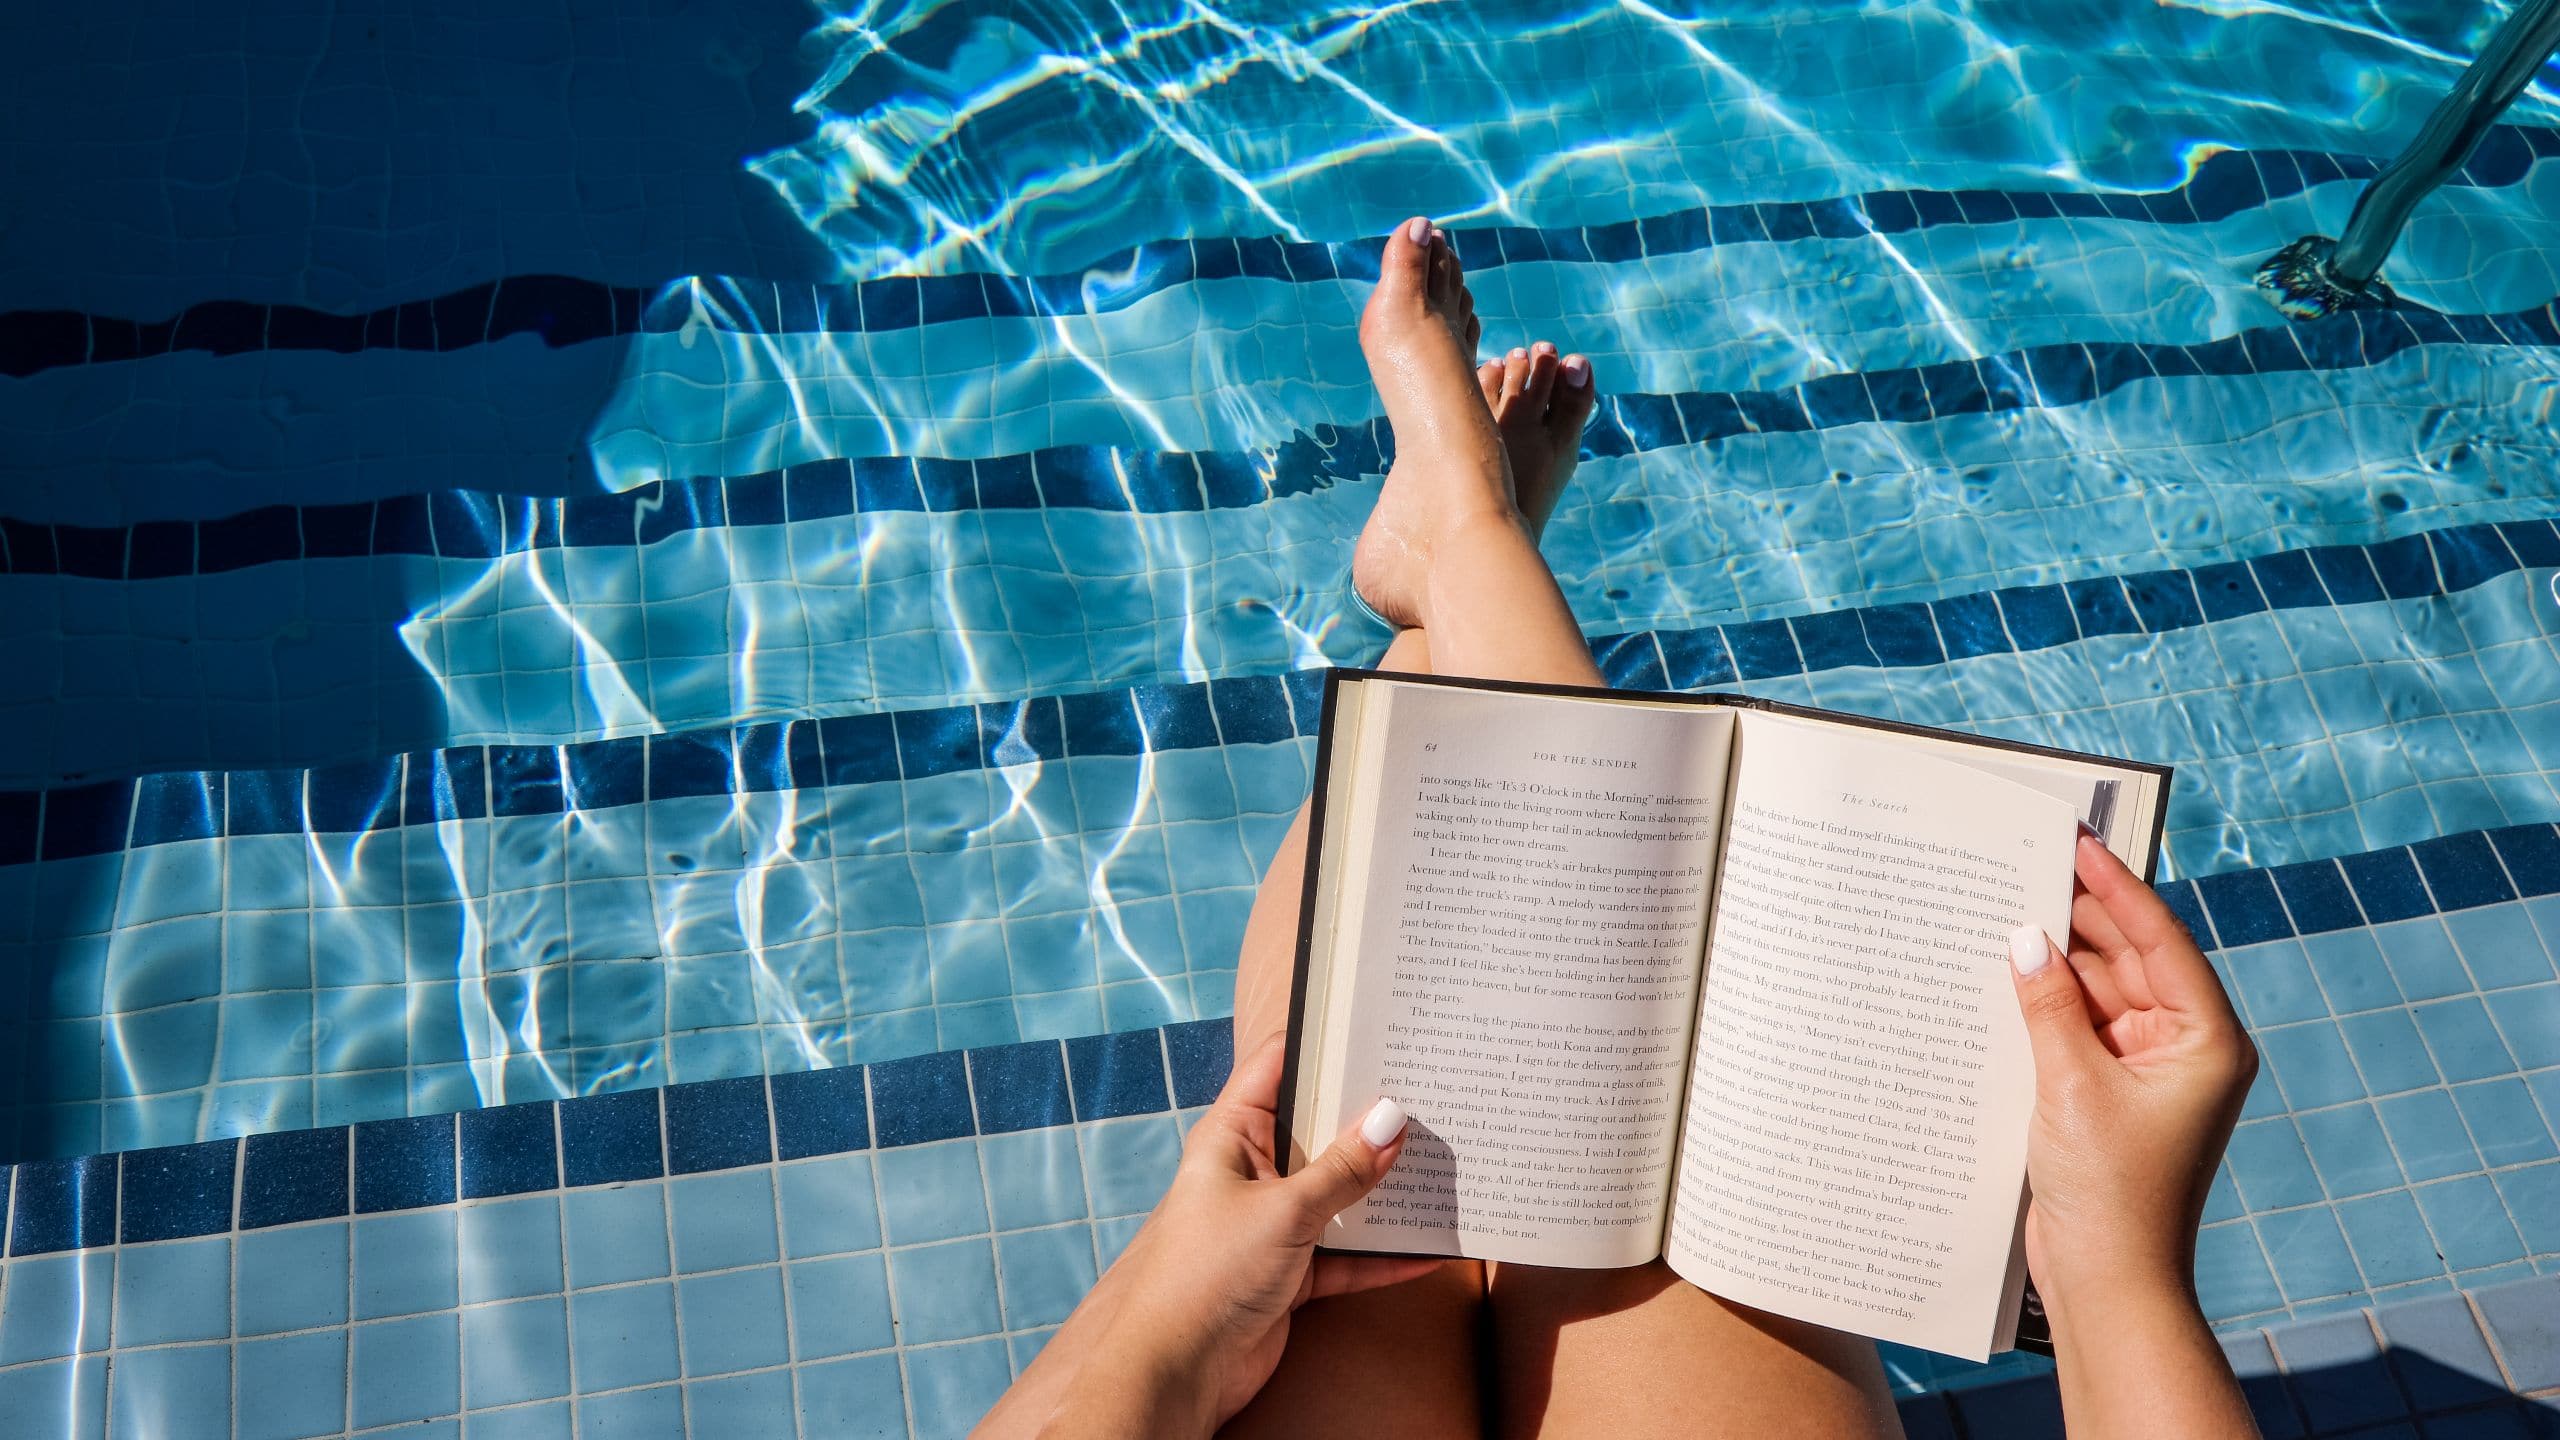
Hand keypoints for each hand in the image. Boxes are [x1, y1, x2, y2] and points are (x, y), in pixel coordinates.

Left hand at [975, 1036, 1438, 1437]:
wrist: (1176, 1371)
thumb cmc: (1207, 1274)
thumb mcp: (1283, 1211)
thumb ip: (1341, 1170)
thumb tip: (1391, 1120)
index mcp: (1232, 1136)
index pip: (1278, 1066)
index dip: (1323, 1041)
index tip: (1377, 1020)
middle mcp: (1252, 1171)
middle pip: (1319, 1130)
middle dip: (1369, 1117)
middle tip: (1432, 1090)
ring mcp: (1273, 1222)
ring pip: (1339, 1193)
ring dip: (1384, 1189)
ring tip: (1446, 1163)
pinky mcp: (1291, 1272)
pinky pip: (1348, 1254)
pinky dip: (1384, 1254)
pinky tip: (1432, 1249)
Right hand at [2009, 832, 2258, 1303]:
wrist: (2107, 1281)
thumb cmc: (2111, 1192)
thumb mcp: (2071, 1086)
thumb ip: (2047, 1005)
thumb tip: (2024, 937)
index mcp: (2206, 1040)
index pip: (2159, 941)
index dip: (2116, 888)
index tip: (2077, 843)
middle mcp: (2184, 1048)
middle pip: (2128, 960)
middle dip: (2079, 917)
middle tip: (2024, 865)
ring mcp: (2146, 1071)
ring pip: (2098, 991)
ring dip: (2054, 962)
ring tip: (2001, 911)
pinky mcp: (2109, 1094)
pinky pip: (2077, 1029)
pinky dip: (2044, 1004)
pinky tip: (2003, 977)